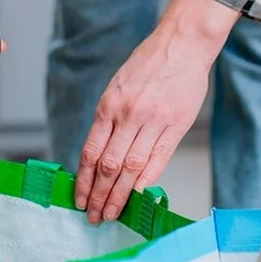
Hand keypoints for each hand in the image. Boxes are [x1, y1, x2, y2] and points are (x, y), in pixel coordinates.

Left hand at [76, 0, 239, 223]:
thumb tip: (99, 158)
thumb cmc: (147, 66)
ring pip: (131, 168)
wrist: (180, 45)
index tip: (80, 200)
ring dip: (120, 195)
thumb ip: (109, 121)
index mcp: (109, 106)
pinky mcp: (176, 125)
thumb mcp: (117, 88)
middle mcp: (128, 116)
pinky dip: (145, 181)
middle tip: (94, 216)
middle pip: (108, 166)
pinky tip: (137, 196)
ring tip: (112, 213)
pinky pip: (158, 159)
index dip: (84, 181)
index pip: (90, 153)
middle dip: (99, 195)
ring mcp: (153, 121)